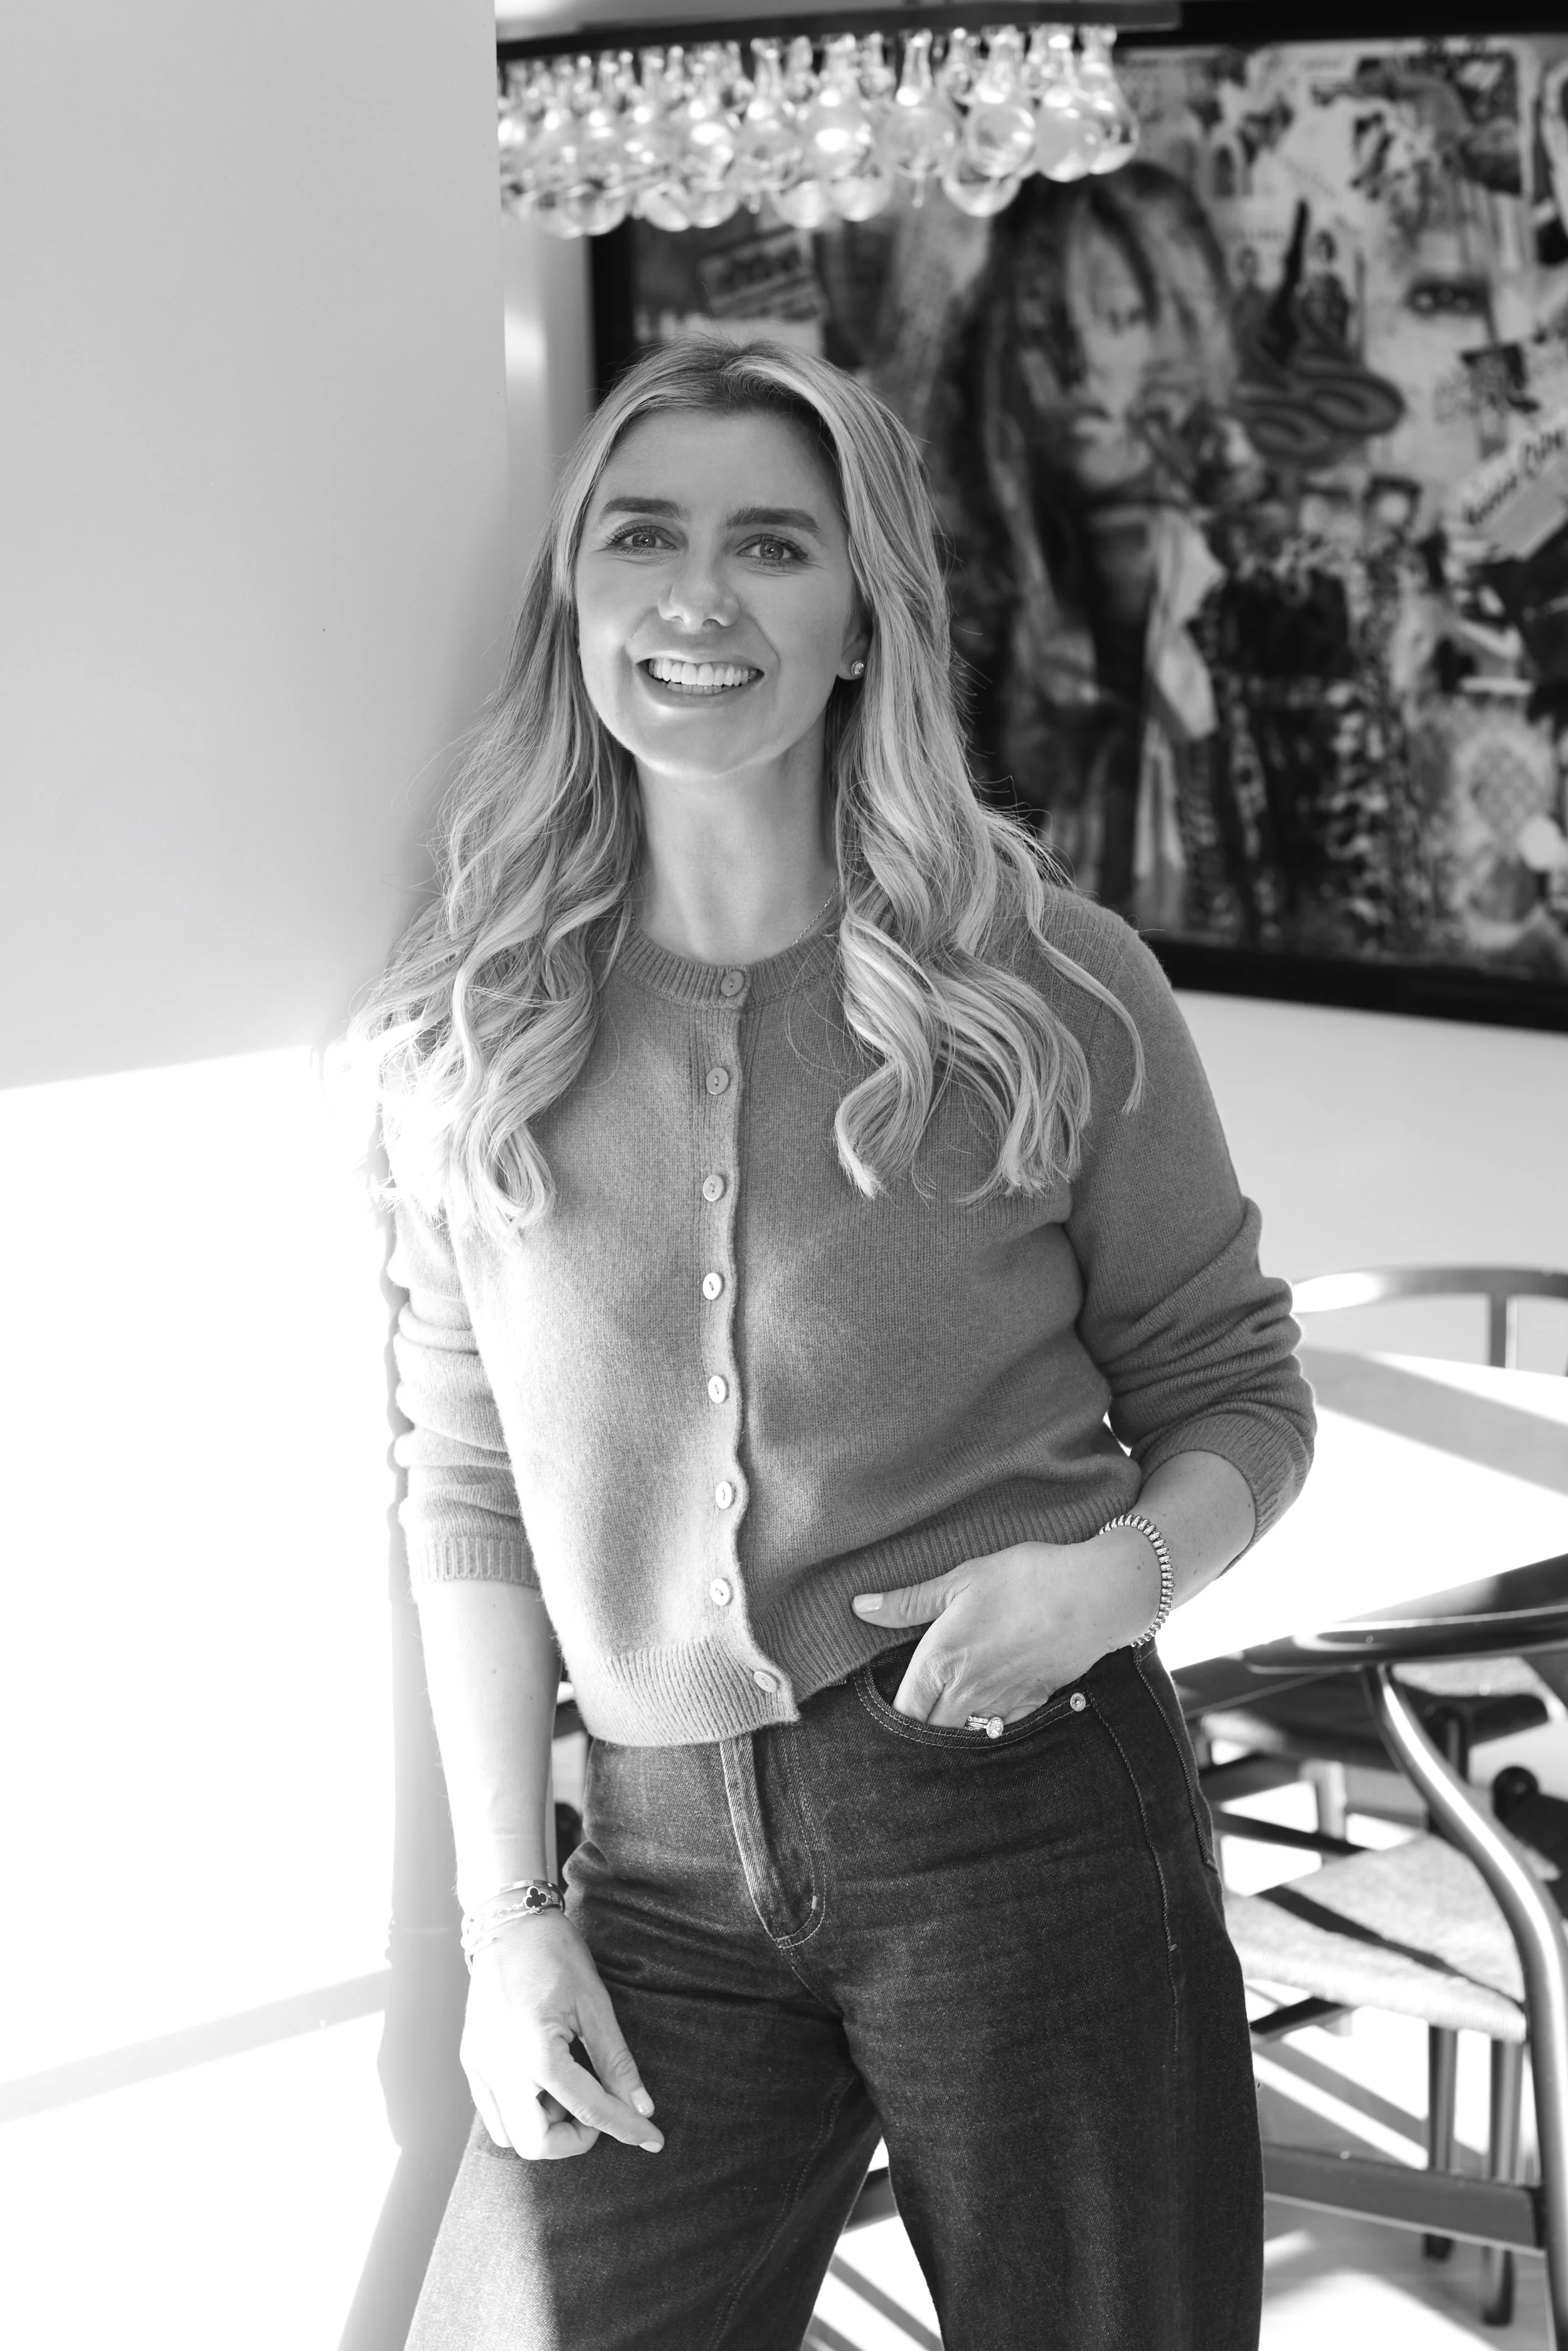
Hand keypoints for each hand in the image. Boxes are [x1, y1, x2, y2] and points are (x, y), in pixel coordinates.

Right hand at [461, 1909, 663, 2160]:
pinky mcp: (471, 2062)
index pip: (589, 2110)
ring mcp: (479, 2068)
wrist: (509, 1924)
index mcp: (536, 2053)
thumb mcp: (595, 2005)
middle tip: (598, 2108)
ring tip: (568, 2086)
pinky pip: (493, 2112)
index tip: (652, 2137)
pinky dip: (523, 2113)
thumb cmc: (554, 1955)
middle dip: (574, 2138)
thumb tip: (641, 2107)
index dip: (626, 2127)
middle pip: (537, 2144)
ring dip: (545, 2127)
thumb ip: (617, 2063)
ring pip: (510, 2136)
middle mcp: (499, 2069)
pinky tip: (544, 2082)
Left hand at [851, 1535, 1154, 1726]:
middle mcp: (966, 1691)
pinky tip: (984, 1721)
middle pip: (930, 1733)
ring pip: (965, 1737)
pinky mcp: (1033, 1703)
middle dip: (917, 1735)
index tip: (882, 1722)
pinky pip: (1002, 1732)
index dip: (891, 1721)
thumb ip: (908, 1602)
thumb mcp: (960, 1579)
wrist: (1092, 1596)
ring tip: (943, 1727)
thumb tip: (860, 1607)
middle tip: (909, 1730)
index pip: (903, 1711)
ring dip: (951, 1736)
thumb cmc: (1024, 1580)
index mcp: (940, 1661)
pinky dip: (989, 1732)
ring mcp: (1002, 1702)